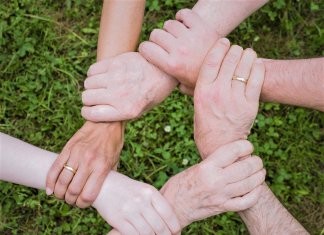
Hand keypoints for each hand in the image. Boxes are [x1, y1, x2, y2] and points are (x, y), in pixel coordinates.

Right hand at [46, 121, 123, 207]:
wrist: (106, 122)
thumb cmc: (113, 143)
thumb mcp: (115, 161)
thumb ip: (108, 176)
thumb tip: (102, 191)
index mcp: (102, 167)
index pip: (88, 195)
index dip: (83, 204)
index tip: (82, 204)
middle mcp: (88, 162)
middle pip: (72, 191)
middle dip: (70, 200)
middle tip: (71, 200)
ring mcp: (76, 155)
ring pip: (62, 181)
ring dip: (59, 193)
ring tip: (61, 195)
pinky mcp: (68, 148)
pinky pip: (55, 168)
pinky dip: (50, 181)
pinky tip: (50, 189)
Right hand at [81, 52, 177, 121]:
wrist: (164, 71)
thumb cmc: (152, 93)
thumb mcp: (140, 111)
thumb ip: (119, 114)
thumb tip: (97, 114)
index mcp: (126, 111)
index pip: (91, 114)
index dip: (88, 112)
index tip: (91, 109)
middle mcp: (119, 95)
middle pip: (86, 98)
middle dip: (89, 99)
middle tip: (97, 97)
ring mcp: (116, 77)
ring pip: (88, 83)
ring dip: (92, 86)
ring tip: (102, 85)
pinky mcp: (115, 63)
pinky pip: (92, 70)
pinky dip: (94, 74)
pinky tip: (103, 75)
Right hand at [93, 171, 180, 234]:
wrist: (103, 185)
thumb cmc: (128, 190)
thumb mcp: (144, 190)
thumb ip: (156, 203)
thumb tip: (171, 222)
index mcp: (150, 192)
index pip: (168, 214)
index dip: (175, 227)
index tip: (177, 233)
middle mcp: (141, 201)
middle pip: (160, 227)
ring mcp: (129, 211)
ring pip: (147, 233)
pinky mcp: (117, 220)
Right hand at [139, 9, 218, 93]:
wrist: (228, 69)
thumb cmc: (204, 79)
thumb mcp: (186, 87)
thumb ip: (172, 84)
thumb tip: (161, 84)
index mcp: (172, 65)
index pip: (146, 48)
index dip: (145, 49)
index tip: (150, 50)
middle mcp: (179, 50)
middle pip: (156, 34)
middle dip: (157, 39)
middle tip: (165, 44)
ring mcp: (190, 37)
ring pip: (169, 24)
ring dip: (170, 29)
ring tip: (176, 36)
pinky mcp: (201, 27)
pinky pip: (184, 14)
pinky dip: (182, 17)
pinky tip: (184, 24)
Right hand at [161, 140, 264, 227]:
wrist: (172, 206)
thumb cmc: (181, 184)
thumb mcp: (196, 167)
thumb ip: (214, 162)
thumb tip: (234, 155)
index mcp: (207, 167)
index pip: (233, 151)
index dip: (246, 146)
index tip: (248, 146)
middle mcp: (215, 180)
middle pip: (246, 167)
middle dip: (256, 162)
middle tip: (257, 160)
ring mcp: (221, 196)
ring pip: (249, 184)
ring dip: (259, 176)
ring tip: (260, 172)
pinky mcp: (222, 207)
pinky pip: (246, 202)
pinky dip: (255, 194)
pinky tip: (256, 188)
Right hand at [194, 39, 264, 157]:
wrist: (220, 145)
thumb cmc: (205, 124)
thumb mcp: (196, 104)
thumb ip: (195, 88)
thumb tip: (192, 74)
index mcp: (202, 91)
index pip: (211, 60)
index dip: (219, 47)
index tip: (224, 41)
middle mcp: (218, 92)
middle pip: (230, 59)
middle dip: (235, 49)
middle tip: (237, 49)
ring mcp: (234, 98)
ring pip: (244, 66)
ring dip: (248, 55)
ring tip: (248, 54)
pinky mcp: (249, 105)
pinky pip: (257, 78)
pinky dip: (258, 67)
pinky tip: (256, 64)